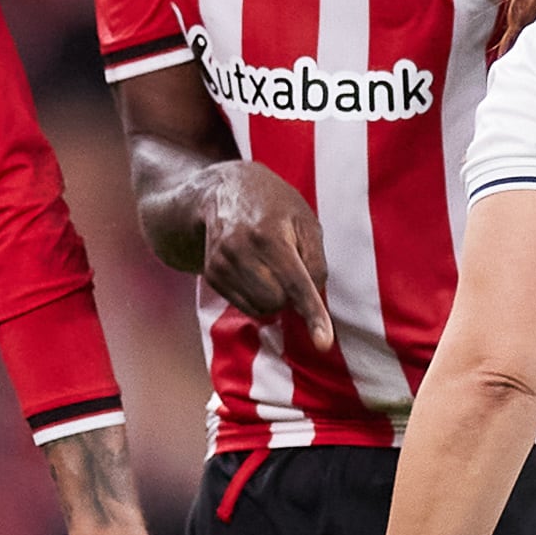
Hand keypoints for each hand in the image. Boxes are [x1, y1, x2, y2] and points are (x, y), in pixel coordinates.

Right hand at [193, 161, 335, 350]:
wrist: (221, 191)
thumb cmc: (273, 206)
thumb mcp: (305, 220)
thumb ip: (315, 261)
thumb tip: (312, 298)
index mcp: (271, 234)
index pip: (297, 284)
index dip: (313, 315)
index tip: (324, 343)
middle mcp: (241, 251)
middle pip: (279, 302)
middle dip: (290, 294)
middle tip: (288, 266)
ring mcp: (222, 264)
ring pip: (262, 309)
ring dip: (274, 297)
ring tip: (269, 266)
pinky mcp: (212, 275)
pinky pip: (246, 307)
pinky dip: (258, 297)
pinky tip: (253, 270)